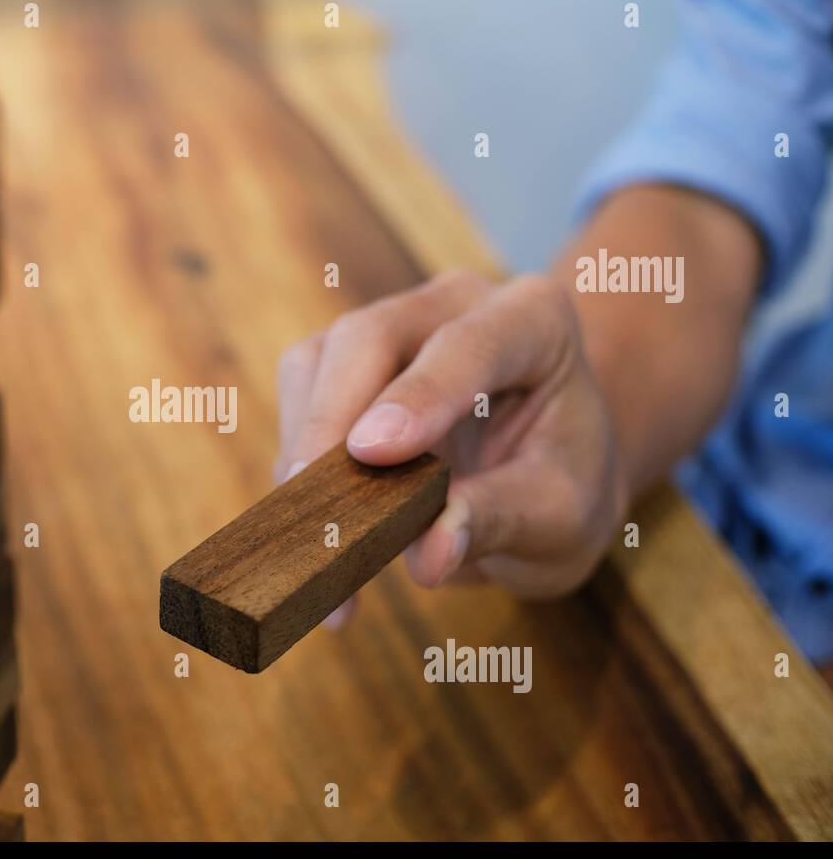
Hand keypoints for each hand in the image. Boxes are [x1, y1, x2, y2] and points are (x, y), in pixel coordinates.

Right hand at [276, 271, 627, 620]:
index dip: (420, 395)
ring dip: (305, 456)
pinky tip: (316, 529)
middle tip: (317, 509)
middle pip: (369, 338)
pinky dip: (297, 470)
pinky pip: (297, 403)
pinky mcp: (339, 363)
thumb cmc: (561, 483)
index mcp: (533, 319)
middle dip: (332, 423)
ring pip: (316, 366)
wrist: (540, 470)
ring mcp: (388, 327)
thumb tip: (429, 554)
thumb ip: (501, 520)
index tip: (373, 453)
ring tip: (318, 549)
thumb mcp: (560, 514)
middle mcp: (453, 305)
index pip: (471, 344)